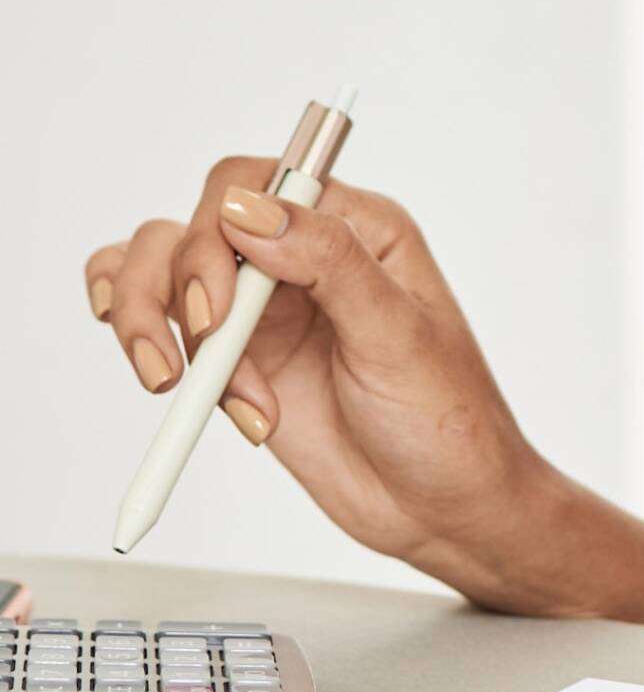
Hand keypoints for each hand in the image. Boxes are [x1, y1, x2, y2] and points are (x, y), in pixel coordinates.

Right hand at [84, 157, 566, 609]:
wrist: (441, 509)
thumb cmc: (447, 420)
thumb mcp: (398, 336)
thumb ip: (329, 263)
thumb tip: (250, 208)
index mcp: (357, 229)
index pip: (257, 182)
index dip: (219, 229)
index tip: (221, 302)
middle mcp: (302, 258)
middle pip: (196, 224)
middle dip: (182, 285)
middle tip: (212, 348)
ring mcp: (264, 309)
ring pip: (160, 268)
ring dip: (147, 320)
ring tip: (177, 386)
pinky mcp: (238, 359)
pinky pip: (161, 324)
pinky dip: (150, 348)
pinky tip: (191, 394)